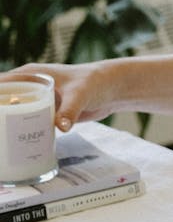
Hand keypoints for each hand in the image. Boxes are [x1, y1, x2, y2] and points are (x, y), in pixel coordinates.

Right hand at [4, 53, 172, 129]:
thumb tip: (60, 127)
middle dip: (1, 117)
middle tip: (1, 135)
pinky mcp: (46, 113)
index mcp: (30, 75)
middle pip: (4, 103)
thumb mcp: (80, 94)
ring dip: (8, 127)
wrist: (112, 89)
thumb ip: (69, 110)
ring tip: (4, 144)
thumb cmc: (95, 82)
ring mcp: (37, 101)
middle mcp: (29, 87)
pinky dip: (23, 133)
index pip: (2, 86)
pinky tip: (17, 147)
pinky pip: (29, 123)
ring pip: (15, 115)